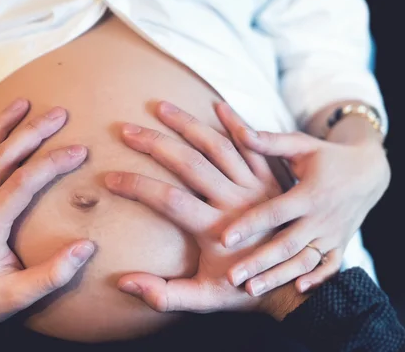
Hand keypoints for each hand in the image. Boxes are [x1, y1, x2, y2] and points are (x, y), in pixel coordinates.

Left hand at [0, 105, 93, 334]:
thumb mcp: (18, 298)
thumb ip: (54, 274)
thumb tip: (87, 246)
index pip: (25, 180)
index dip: (54, 162)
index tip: (79, 150)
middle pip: (2, 155)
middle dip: (32, 131)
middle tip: (58, 112)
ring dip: (0, 125)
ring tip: (21, 103)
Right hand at [104, 101, 282, 312]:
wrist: (294, 284)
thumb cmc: (243, 291)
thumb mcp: (204, 300)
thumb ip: (165, 295)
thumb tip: (123, 283)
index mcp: (215, 229)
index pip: (168, 200)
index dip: (137, 186)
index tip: (110, 178)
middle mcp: (235, 202)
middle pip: (190, 164)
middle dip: (155, 144)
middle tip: (127, 130)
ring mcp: (254, 186)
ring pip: (218, 147)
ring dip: (188, 124)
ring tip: (161, 106)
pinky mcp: (269, 178)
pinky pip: (252, 144)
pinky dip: (236, 123)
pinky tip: (216, 104)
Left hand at [218, 107, 389, 294]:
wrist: (369, 172)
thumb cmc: (325, 156)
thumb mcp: (301, 145)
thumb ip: (269, 142)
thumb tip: (239, 130)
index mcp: (308, 194)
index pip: (274, 212)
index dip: (249, 224)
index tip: (224, 237)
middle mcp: (321, 219)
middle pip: (286, 245)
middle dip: (258, 262)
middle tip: (231, 278)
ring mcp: (332, 235)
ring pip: (303, 262)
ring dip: (278, 276)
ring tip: (251, 290)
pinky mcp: (339, 245)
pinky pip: (330, 268)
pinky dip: (318, 280)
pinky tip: (297, 290)